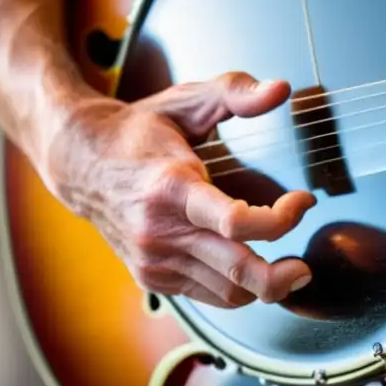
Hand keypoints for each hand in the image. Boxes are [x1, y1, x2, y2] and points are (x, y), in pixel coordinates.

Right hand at [43, 72, 315, 307]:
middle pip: (236, 269)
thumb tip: (281, 89)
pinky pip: (209, 297)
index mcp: (171, 185)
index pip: (234, 221)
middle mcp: (160, 230)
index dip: (281, 218)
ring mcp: (155, 259)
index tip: (303, 201)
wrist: (79, 164)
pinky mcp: (153, 278)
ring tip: (287, 266)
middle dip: (280, 276)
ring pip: (228, 292)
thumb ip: (236, 91)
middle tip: (305, 267)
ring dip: (265, 286)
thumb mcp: (186, 100)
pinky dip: (238, 288)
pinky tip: (252, 267)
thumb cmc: (139, 131)